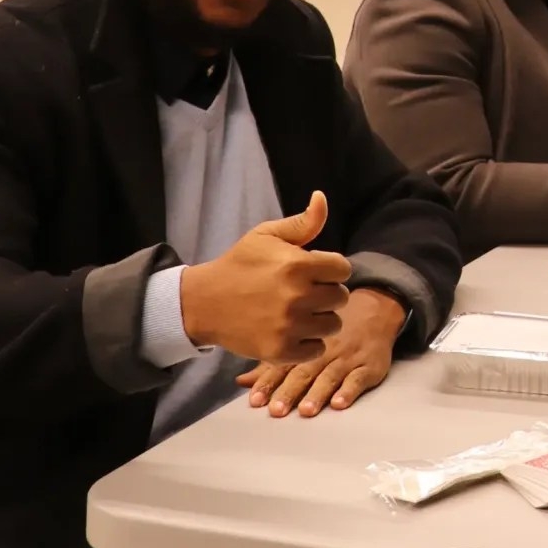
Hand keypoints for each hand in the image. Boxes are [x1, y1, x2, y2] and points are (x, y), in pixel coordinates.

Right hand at [179, 190, 352, 364]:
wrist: (205, 302)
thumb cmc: (239, 265)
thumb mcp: (266, 236)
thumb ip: (302, 222)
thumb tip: (322, 197)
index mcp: (297, 265)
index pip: (343, 269)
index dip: (331, 269)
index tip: (315, 272)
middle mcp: (297, 296)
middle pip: (341, 298)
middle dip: (327, 293)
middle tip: (306, 293)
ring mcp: (290, 326)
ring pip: (333, 325)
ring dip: (321, 319)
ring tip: (300, 312)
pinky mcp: (281, 351)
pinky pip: (317, 350)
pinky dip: (309, 343)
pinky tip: (293, 331)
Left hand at [239, 287, 405, 417]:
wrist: (374, 310)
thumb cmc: (330, 331)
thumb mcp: (299, 339)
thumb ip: (270, 364)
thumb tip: (240, 382)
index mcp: (304, 346)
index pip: (282, 365)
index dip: (268, 383)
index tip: (255, 400)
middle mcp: (324, 351)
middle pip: (304, 372)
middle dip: (290, 392)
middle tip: (277, 410)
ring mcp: (347, 358)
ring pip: (330, 376)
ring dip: (318, 394)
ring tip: (307, 410)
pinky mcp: (369, 366)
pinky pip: (359, 378)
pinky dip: (349, 391)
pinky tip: (340, 402)